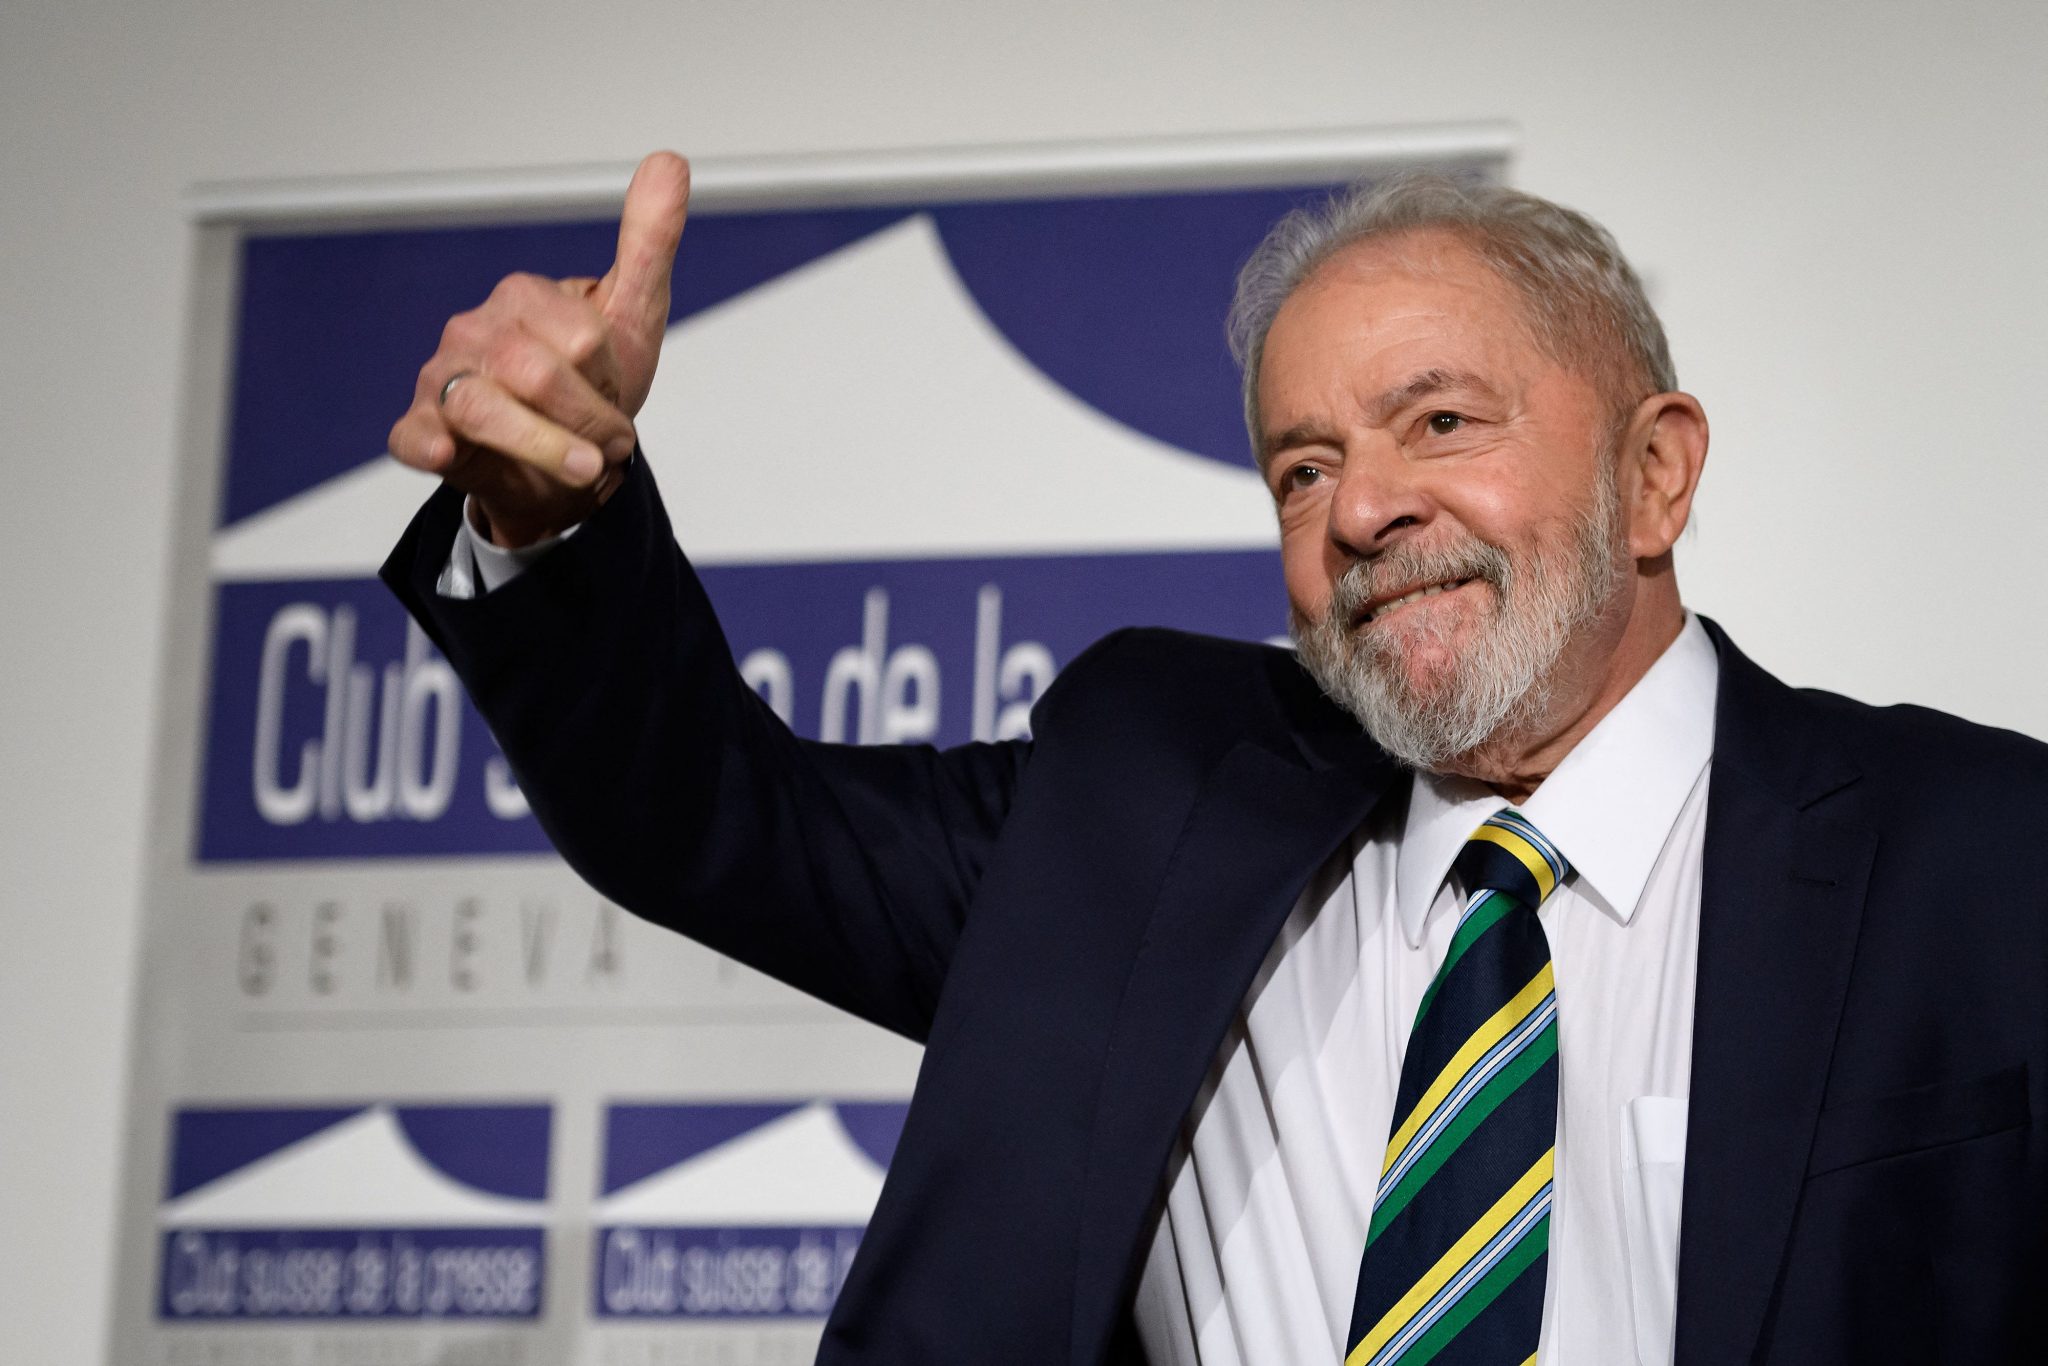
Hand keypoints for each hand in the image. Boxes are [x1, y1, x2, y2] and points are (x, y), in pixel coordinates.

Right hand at [387, 151, 690, 546]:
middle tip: (609, 442)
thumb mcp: (632, 314)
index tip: (617, 394)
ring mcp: (444, 378)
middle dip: (590, 419)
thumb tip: (670, 161)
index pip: (583, 337)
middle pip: (537, 374)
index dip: (612, 379)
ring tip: (588, 470)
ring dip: (547, 448)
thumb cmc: (591, 384)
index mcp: (523, 296)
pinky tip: (446, 449)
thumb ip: (648, 243)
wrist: (564, 461)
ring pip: (483, 408)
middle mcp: (474, 330)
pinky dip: (428, 443)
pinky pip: (413, 435)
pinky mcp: (421, 428)